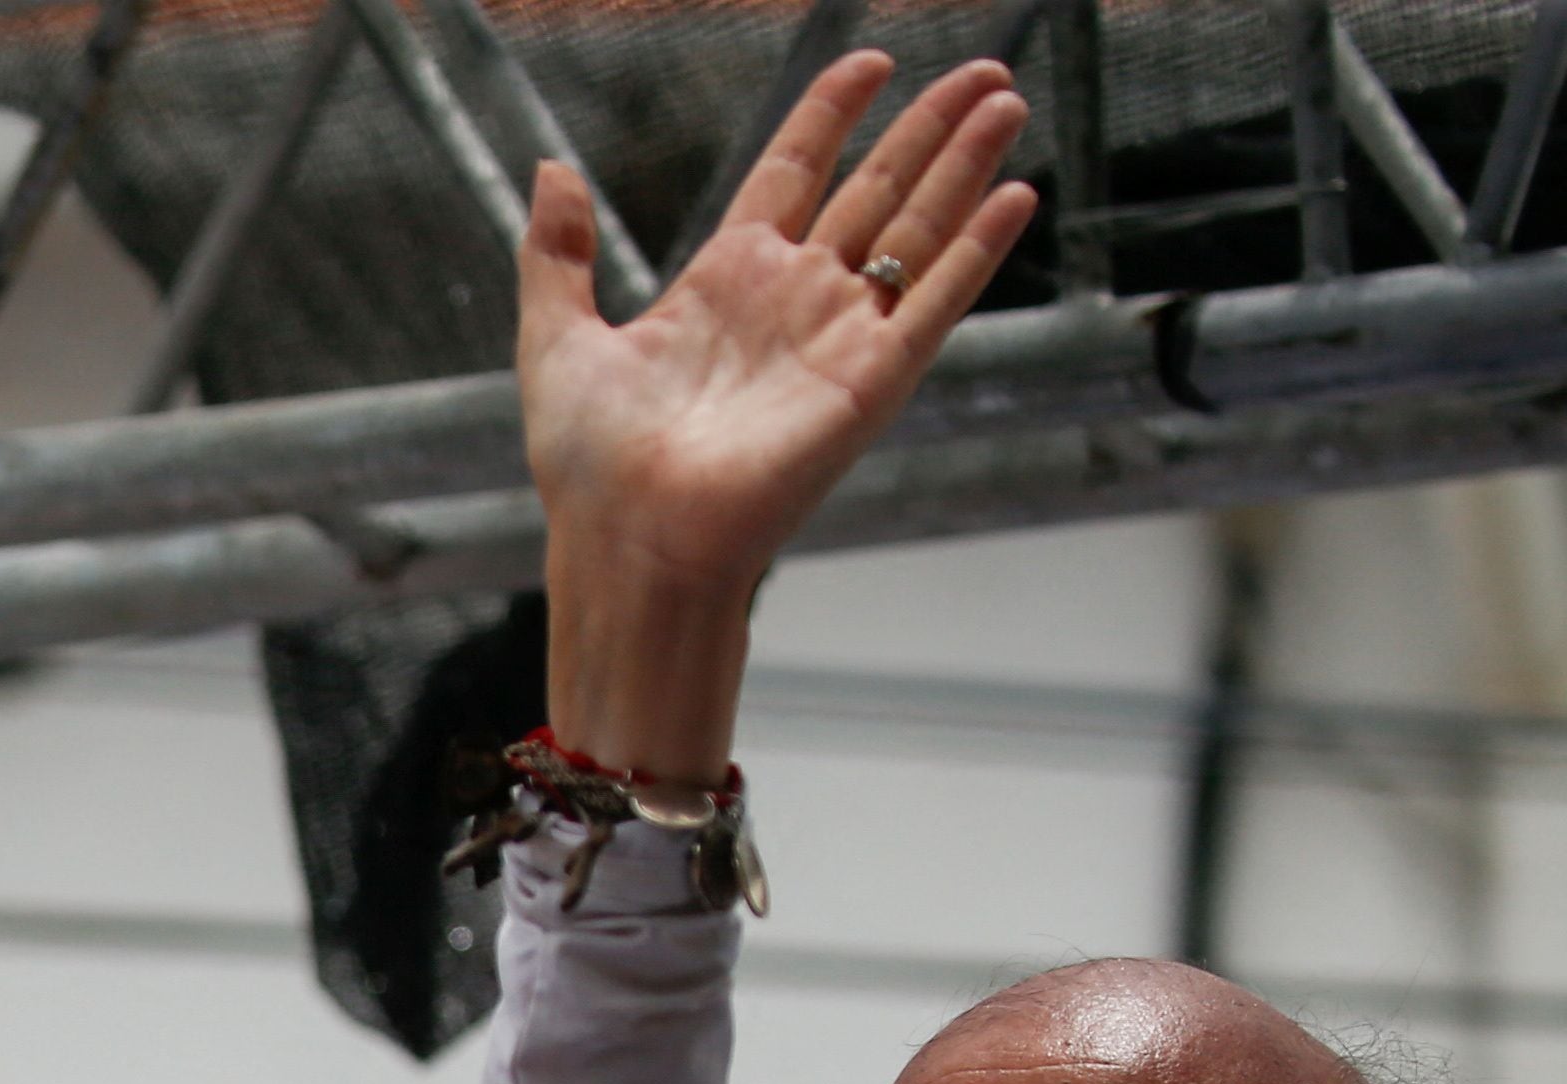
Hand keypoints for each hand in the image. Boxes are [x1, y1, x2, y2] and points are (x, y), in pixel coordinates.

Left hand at [522, 51, 1037, 783]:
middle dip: (927, 127)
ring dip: (965, 164)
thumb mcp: (557, 337)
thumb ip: (557, 252)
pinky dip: (976, 249)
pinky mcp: (870, 380)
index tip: (869, 62)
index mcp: (724, 281)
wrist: (629, 538)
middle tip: (983, 70)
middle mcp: (791, 299)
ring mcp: (836, 336)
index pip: (794, 172)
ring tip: (1007, 99)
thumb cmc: (589, 463)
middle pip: (876, 188)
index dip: (832, 115)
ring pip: (917, 228)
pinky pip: (936, 302)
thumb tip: (550, 170)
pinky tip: (1016, 195)